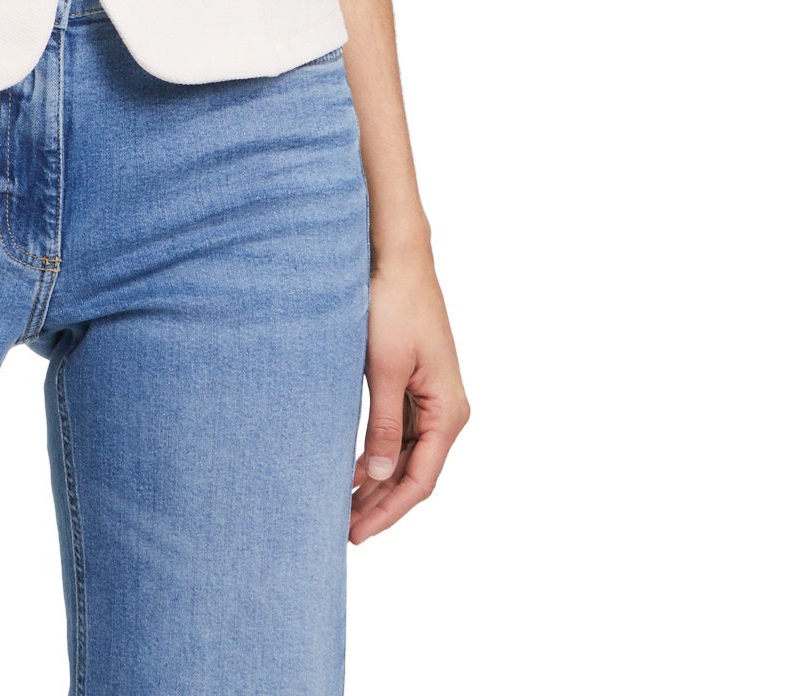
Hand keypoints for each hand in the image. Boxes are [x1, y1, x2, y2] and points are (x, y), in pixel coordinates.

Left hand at [351, 243, 469, 542]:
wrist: (398, 258)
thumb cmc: (394, 306)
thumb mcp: (384, 368)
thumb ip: (384, 424)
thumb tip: (382, 474)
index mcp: (448, 410)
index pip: (421, 480)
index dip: (388, 511)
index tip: (357, 533)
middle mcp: (447, 409)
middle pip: (415, 472)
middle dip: (381, 503)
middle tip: (343, 529)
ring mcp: (432, 397)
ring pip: (407, 455)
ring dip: (379, 481)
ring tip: (344, 506)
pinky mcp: (415, 384)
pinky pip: (401, 431)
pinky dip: (379, 453)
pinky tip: (354, 468)